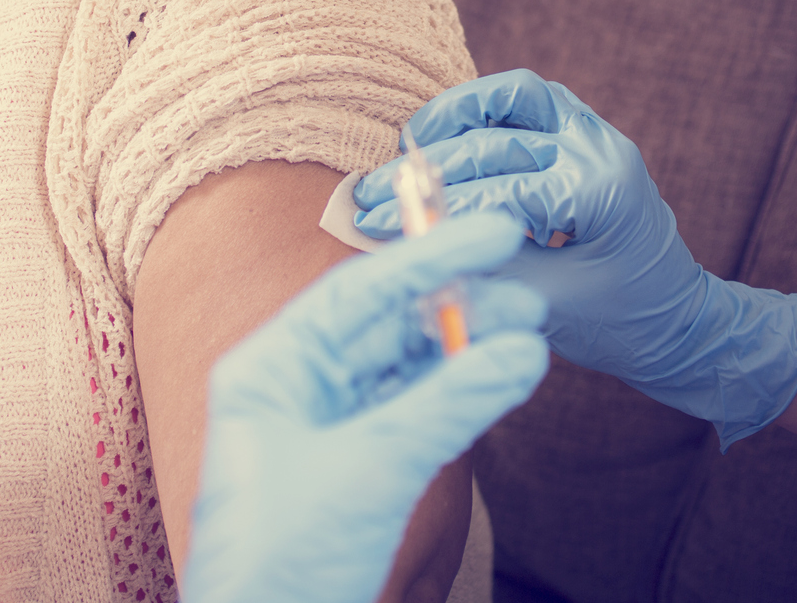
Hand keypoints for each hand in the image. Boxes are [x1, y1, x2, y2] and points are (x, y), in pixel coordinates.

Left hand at [184, 210, 550, 602]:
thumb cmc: (283, 565)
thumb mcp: (372, 470)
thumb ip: (450, 403)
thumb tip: (525, 347)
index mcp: (269, 369)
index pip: (358, 291)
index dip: (431, 256)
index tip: (495, 232)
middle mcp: (293, 390)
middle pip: (385, 326)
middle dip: (458, 308)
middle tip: (528, 295)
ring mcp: (323, 431)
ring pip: (404, 372)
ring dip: (464, 352)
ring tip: (528, 335)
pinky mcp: (353, 473)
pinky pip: (411, 416)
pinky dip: (457, 398)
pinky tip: (500, 380)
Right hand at [352, 69, 796, 447]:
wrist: (676, 324)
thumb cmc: (619, 324)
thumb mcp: (543, 306)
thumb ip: (480, 268)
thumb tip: (403, 248)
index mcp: (601, 191)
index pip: (499, 186)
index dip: (431, 205)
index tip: (372, 218)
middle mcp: (601, 149)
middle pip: (499, 136)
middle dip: (428, 165)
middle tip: (374, 189)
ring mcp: (596, 135)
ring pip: (516, 94)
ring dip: (457, 112)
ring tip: (408, 142)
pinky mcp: (585, 136)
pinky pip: (528, 104)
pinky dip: (482, 112)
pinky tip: (442, 137)